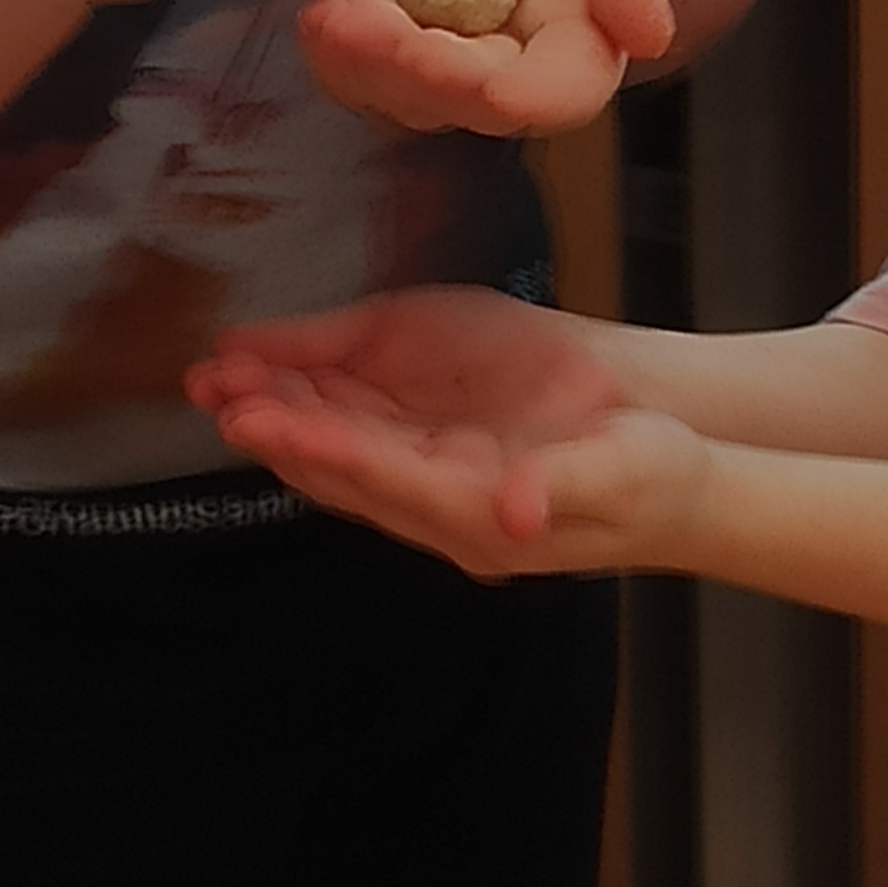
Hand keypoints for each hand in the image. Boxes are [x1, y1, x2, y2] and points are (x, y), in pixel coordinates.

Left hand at [196, 317, 710, 579]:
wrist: (673, 467)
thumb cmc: (657, 474)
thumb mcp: (628, 473)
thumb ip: (567, 484)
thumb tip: (514, 506)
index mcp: (483, 517)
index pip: (386, 481)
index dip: (323, 445)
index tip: (262, 417)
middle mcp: (443, 508)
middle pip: (343, 471)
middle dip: (278, 429)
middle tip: (214, 391)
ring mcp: (435, 480)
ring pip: (341, 451)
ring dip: (282, 411)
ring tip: (217, 377)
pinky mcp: (437, 451)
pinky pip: (360, 432)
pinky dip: (314, 398)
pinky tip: (274, 370)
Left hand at [300, 0, 677, 133]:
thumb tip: (649, 32)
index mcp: (579, 53)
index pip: (547, 96)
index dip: (496, 91)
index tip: (450, 63)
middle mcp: (506, 77)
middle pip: (456, 104)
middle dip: (406, 72)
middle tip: (359, 26)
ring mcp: (440, 66)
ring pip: (393, 97)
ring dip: (356, 66)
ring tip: (330, 20)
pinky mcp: (387, 40)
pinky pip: (351, 69)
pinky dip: (329, 49)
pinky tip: (320, 15)